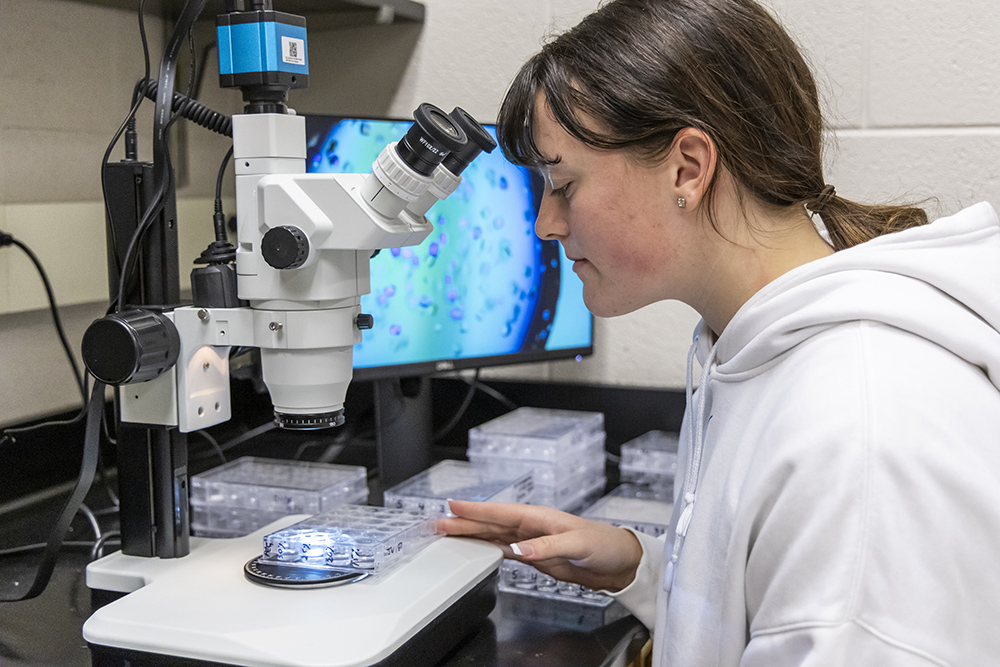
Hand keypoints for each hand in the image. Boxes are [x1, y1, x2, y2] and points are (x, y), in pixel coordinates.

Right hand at [439, 500, 642, 592]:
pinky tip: (474, 548)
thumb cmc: (605, 545)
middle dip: (464, 522)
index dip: (476, 509)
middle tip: (437, 522)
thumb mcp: (578, 544)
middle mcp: (532, 527)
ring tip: (447, 533)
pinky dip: (486, 548)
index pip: (501, 512)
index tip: (452, 506)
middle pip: (491, 523)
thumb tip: (519, 550)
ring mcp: (531, 541)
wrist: (619, 563)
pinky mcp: (535, 556)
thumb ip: (547, 546)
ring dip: (471, 534)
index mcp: (540, 517)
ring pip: (493, 535)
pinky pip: (503, 550)